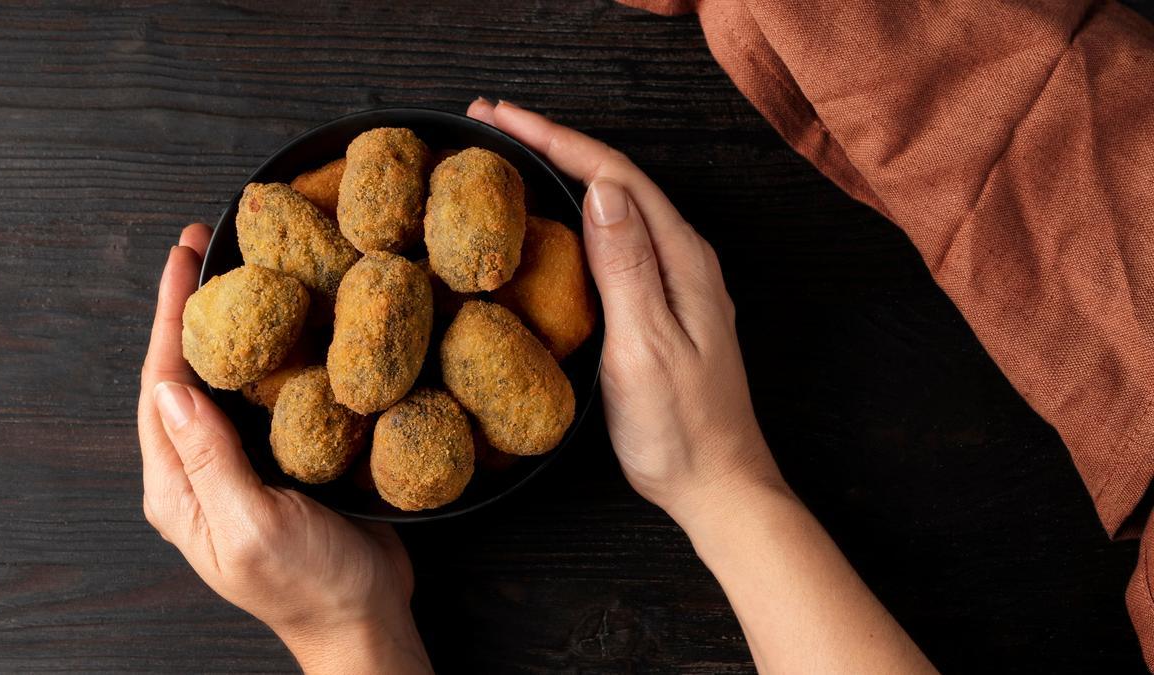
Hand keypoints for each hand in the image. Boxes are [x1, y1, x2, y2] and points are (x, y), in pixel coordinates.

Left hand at [136, 225, 429, 674]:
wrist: (363, 617)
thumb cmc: (309, 585)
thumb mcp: (255, 525)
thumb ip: (211, 460)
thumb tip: (173, 388)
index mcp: (179, 488)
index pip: (161, 387)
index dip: (170, 318)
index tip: (182, 260)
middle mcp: (200, 471)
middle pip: (185, 374)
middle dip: (192, 309)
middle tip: (208, 246)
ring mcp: (239, 465)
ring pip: (226, 381)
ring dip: (232, 325)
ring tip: (245, 270)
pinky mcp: (280, 461)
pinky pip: (266, 397)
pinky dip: (272, 354)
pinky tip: (292, 325)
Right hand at [466, 99, 787, 519]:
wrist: (715, 484)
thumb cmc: (682, 427)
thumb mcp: (648, 346)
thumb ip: (627, 268)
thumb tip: (601, 191)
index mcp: (681, 258)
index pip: (613, 175)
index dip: (555, 139)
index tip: (501, 118)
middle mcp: (681, 258)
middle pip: (612, 179)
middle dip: (551, 143)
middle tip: (490, 123)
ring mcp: (671, 280)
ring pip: (612, 206)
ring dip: (561, 172)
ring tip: (508, 154)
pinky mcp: (657, 304)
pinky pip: (612, 240)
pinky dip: (573, 216)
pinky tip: (548, 218)